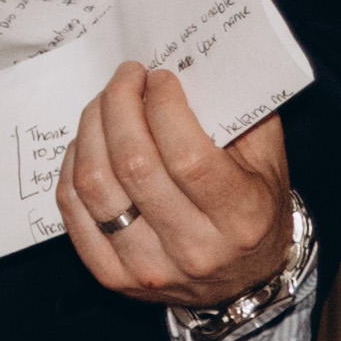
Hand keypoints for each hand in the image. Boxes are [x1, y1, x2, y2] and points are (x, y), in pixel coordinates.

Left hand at [58, 64, 295, 310]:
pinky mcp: (113, 278)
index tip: (159, 78)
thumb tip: (192, 61)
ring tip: (104, 103)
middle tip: (126, 77)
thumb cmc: (254, 205)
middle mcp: (195, 250)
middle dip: (120, 104)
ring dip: (91, 128)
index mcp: (240, 218)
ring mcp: (149, 268)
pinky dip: (73, 166)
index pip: (186, 155)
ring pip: (96, 185)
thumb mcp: (267, 159)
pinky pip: (73, 212)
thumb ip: (238, 111)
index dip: (164, 106)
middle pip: (134, 164)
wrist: (244, 280)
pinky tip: (89, 142)